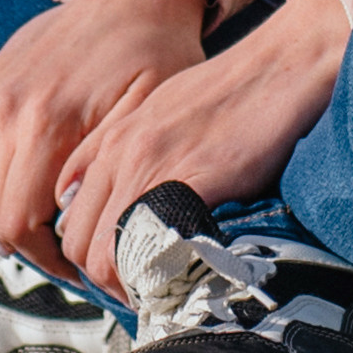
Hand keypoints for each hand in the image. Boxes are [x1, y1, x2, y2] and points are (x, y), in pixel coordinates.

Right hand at [0, 0, 207, 275]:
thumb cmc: (155, 55)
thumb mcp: (149, 117)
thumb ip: (106, 175)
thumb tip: (76, 229)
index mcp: (45, 122)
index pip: (18, 223)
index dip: (44, 258)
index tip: (76, 266)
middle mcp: (4, 107)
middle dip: (27, 244)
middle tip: (65, 252)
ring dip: (2, 217)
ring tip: (44, 228)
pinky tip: (16, 197)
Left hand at [57, 0, 349, 296]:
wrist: (284, 61)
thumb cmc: (233, 91)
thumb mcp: (164, 112)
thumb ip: (129, 153)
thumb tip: (116, 205)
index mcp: (112, 137)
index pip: (67, 218)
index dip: (87, 255)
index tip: (115, 269)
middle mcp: (122, 151)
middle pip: (78, 245)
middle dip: (103, 279)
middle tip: (138, 290)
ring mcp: (154, 164)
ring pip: (106, 254)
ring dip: (129, 285)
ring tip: (159, 291)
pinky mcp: (194, 178)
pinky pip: (153, 246)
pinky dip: (162, 275)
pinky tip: (184, 278)